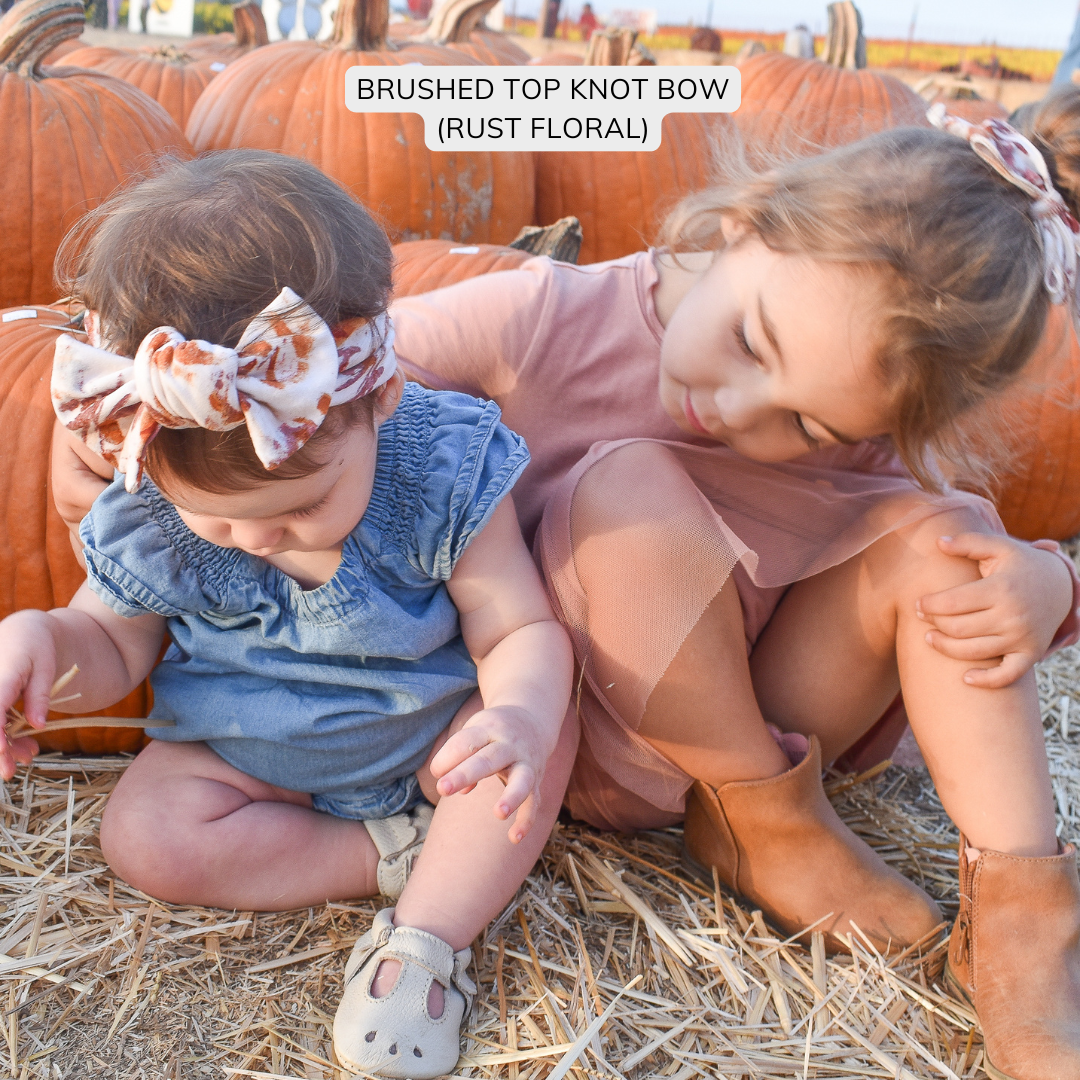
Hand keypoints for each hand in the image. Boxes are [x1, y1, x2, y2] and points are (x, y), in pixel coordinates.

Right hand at [0, 611, 56, 779]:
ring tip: (28, 757)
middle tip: (10, 771)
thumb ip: (39, 695)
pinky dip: (5, 736)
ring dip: (3, 745)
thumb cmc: (36, 645)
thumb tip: (38, 726)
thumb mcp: (45, 666)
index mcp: (0, 673)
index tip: (2, 756)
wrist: (23, 630)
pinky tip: (23, 747)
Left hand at [428, 704, 554, 843]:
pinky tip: (514, 838)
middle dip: (465, 774)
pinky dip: (526, 820)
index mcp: (489, 729)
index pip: (466, 741)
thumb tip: (457, 790)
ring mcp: (526, 763)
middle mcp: (510, 745)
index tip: (435, 771)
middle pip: (488, 760)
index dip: (448, 757)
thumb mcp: (475, 734)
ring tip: (499, 813)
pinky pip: (534, 802)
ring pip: (522, 780)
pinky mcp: (536, 780)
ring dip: (511, 797)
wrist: (533, 720)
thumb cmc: (492, 732)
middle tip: (443, 789)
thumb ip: (461, 757)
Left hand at [917, 533, 1073, 687]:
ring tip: (930, 638)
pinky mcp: (1030, 654)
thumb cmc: (1021, 565)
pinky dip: (986, 681)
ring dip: (945, 648)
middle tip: (922, 618)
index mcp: (1001, 589)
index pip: (953, 603)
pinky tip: (966, 678)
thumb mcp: (999, 547)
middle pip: (958, 628)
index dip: (929, 605)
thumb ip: (969, 542)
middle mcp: (1012, 616)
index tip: (918, 604)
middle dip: (933, 624)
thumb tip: (938, 541)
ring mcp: (1022, 638)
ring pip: (973, 652)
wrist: (1062, 585)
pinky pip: (1007, 676)